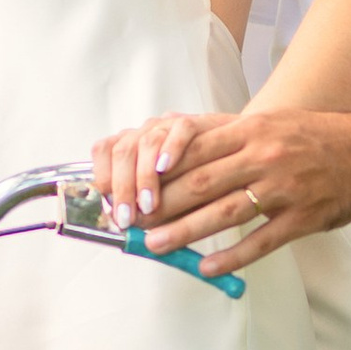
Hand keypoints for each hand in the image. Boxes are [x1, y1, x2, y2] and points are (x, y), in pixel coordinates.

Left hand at [88, 113, 208, 229]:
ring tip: (149, 207)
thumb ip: (152, 203)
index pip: (106, 149)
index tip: (109, 209)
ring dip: (144, 177)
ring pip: (149, 141)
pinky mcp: (207, 122)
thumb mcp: (172, 188)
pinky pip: (183, 128)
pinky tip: (164, 168)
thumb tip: (130, 227)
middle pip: (126, 149)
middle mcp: (154, 128)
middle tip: (127, 219)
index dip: (103, 177)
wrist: (247, 147)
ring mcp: (178, 124)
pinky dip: (171, 147)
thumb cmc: (205, 174)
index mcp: (139, 141)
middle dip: (123, 187)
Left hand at [134, 107, 350, 261]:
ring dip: (185, 232)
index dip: (159, 171)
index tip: (134, 189)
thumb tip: (177, 154)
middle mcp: (265, 156)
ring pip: (225, 213)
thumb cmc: (314, 136)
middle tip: (133, 224)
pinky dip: (232, 257)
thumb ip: (228, 138)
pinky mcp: (304, 217)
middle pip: (201, 183)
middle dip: (162, 206)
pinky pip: (261, 241)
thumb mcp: (270, 124)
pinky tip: (208, 268)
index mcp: (252, 130)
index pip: (194, 150)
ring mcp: (285, 188)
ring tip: (156, 247)